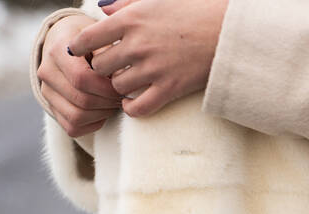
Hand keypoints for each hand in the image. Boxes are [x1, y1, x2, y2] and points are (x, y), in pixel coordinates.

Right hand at [38, 15, 122, 136]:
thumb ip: (110, 55)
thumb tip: (122, 80)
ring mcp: (47, 92)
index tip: (122, 87)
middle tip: (122, 97)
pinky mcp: (51, 108)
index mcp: (58, 50)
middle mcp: (46, 72)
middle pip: (81, 100)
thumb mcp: (102, 38)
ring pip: (76, 117)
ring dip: (102, 114)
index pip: (81, 78)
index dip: (106, 88)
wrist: (71, 45)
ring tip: (114, 103)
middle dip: (108, 102)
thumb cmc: (93, 42)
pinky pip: (73, 128)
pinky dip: (93, 124)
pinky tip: (103, 111)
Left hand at [67, 0, 228, 117]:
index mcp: (130, 19)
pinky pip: (138, 108)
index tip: (81, 52)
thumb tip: (103, 9)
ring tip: (128, 82)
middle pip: (101, 66)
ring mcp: (153, 69)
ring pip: (117, 87)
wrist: (228, 31)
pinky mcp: (170, 89)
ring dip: (119, 86)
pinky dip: (131, 108)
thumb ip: (126, 3)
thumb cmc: (195, 10)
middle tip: (113, 68)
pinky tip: (133, 102)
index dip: (79, 48)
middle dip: (104, 68)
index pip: (87, 38)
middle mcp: (137, 45)